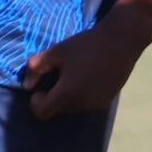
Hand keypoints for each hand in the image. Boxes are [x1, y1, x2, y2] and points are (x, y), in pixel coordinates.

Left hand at [23, 0, 151, 118]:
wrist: (123, 40)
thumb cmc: (87, 44)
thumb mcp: (56, 51)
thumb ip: (36, 68)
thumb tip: (27, 85)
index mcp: (67, 94)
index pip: (41, 112)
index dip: (36, 101)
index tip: (41, 86)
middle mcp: (82, 104)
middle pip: (58, 111)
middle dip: (53, 98)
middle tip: (58, 78)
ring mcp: (98, 103)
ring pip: (73, 108)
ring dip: (69, 97)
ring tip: (75, 77)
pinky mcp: (109, 99)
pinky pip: (88, 103)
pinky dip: (84, 95)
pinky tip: (90, 78)